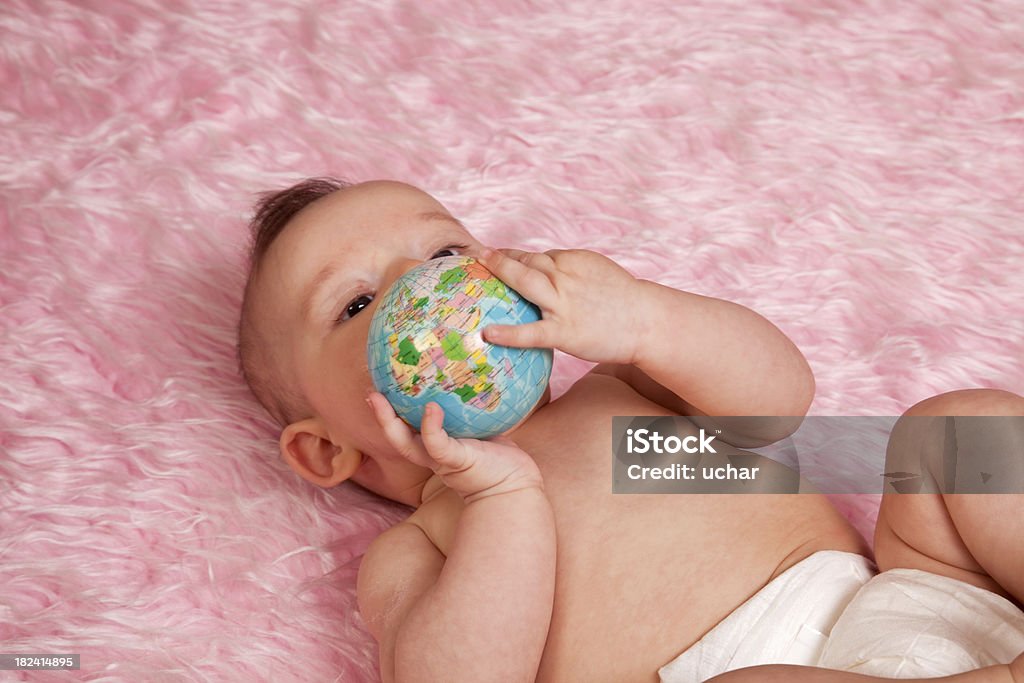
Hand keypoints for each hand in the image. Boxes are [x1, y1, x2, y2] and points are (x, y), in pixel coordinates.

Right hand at [367, 392, 543, 502]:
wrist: (516, 484)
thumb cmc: (501, 456)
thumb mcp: (483, 428)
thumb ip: (474, 409)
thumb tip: (476, 374)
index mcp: (437, 447)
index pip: (407, 430)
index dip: (391, 413)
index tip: (382, 388)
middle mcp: (433, 455)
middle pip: (398, 437)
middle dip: (381, 417)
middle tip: (370, 392)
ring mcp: (441, 460)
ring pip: (406, 444)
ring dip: (389, 423)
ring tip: (379, 399)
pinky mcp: (456, 462)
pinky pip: (438, 444)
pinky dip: (431, 427)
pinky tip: (431, 408)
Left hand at [479, 247, 647, 363]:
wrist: (648, 322)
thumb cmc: (625, 301)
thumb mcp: (599, 273)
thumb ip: (572, 271)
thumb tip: (548, 270)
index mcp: (574, 261)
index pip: (540, 256)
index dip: (517, 256)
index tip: (497, 255)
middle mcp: (565, 275)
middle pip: (527, 260)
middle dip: (500, 257)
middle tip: (476, 255)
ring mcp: (563, 303)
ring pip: (524, 280)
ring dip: (499, 271)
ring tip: (477, 268)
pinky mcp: (564, 331)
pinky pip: (531, 331)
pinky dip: (509, 332)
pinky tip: (488, 334)